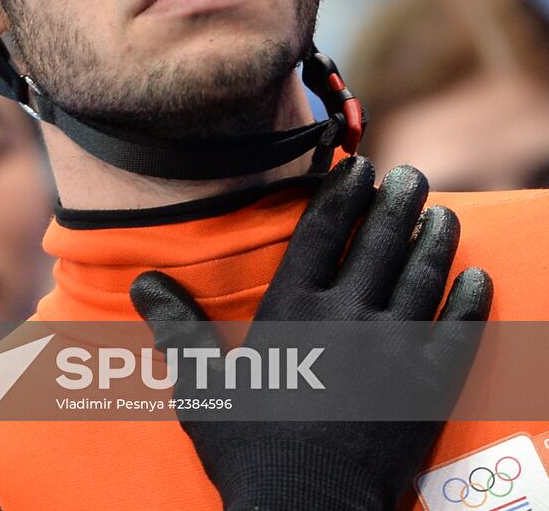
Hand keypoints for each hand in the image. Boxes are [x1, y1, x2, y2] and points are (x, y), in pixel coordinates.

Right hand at [131, 156, 492, 510]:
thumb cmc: (250, 450)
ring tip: (443, 212)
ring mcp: (393, 350)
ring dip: (435, 238)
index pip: (324, 231)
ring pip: (421, 275)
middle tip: (411, 175)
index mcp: (294, 310)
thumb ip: (178, 327)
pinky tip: (477, 276)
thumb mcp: (204, 387)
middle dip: (398, 200)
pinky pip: (458, 330)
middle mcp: (347, 317)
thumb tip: (142, 281)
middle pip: (379, 240)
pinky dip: (470, 301)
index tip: (360, 167)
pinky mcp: (428, 386)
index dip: (343, 193)